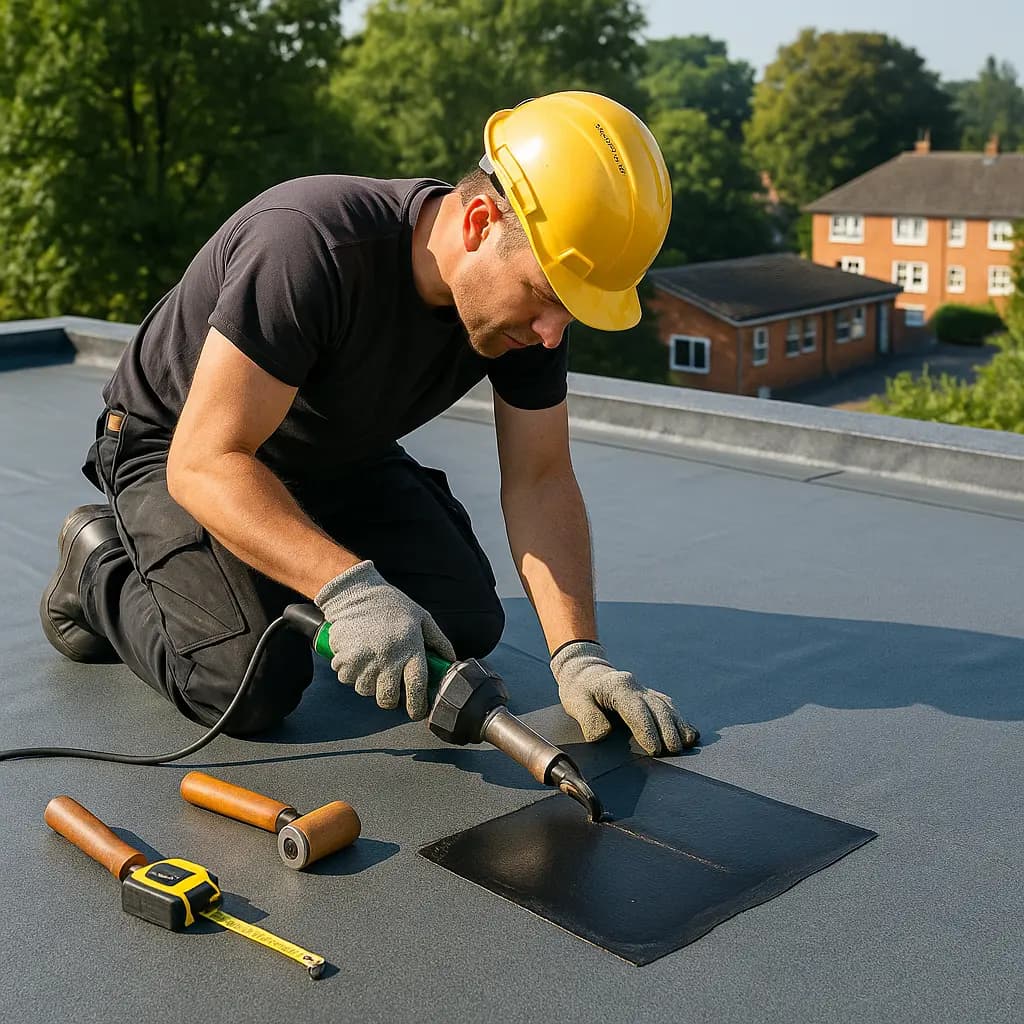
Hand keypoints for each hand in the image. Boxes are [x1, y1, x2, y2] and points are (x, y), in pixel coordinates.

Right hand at [314, 560, 455, 719]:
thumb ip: (438, 641)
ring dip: (368, 684)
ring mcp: (366, 660)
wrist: (356, 592)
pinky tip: (356, 658)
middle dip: (389, 699)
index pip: (417, 688)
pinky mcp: (344, 658)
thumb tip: (451, 660)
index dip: (417, 706)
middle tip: (389, 689)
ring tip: (372, 666)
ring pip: (365, 690)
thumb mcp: (422, 618)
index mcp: (411, 649)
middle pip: (388, 698)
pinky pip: (346, 679)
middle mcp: (389, 658)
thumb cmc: (392, 605)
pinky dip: (350, 673)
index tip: (416, 711)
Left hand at [550, 641, 698, 755]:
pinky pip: (669, 707)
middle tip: (673, 751)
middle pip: (658, 708)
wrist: (585, 672)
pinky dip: (680, 721)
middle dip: (667, 730)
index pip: (636, 709)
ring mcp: (646, 691)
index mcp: (618, 686)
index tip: (654, 749)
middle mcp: (636, 687)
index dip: (647, 729)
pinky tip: (690, 734)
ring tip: (686, 744)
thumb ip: (588, 718)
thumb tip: (604, 734)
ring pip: (667, 707)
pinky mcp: (651, 697)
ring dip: (678, 726)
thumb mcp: (575, 702)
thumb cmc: (579, 690)